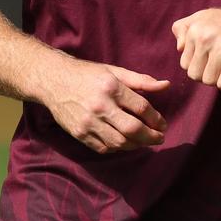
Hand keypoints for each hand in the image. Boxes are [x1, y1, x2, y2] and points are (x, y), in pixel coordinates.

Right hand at [39, 59, 169, 153]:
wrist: (53, 81)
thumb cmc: (88, 75)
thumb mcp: (115, 71)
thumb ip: (141, 80)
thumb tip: (166, 85)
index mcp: (112, 88)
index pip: (141, 108)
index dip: (156, 118)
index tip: (163, 124)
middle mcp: (100, 106)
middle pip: (132, 129)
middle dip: (151, 137)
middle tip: (160, 138)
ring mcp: (88, 122)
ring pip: (119, 142)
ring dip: (136, 145)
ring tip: (144, 141)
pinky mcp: (79, 133)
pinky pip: (103, 148)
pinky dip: (118, 148)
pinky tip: (126, 143)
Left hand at [172, 3, 220, 94]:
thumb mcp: (205, 16)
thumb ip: (185, 28)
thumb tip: (179, 48)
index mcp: (194, 29)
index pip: (184, 63)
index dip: (198, 66)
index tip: (211, 63)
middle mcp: (204, 38)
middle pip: (194, 74)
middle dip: (206, 75)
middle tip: (220, 70)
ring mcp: (219, 48)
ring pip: (207, 81)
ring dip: (218, 82)